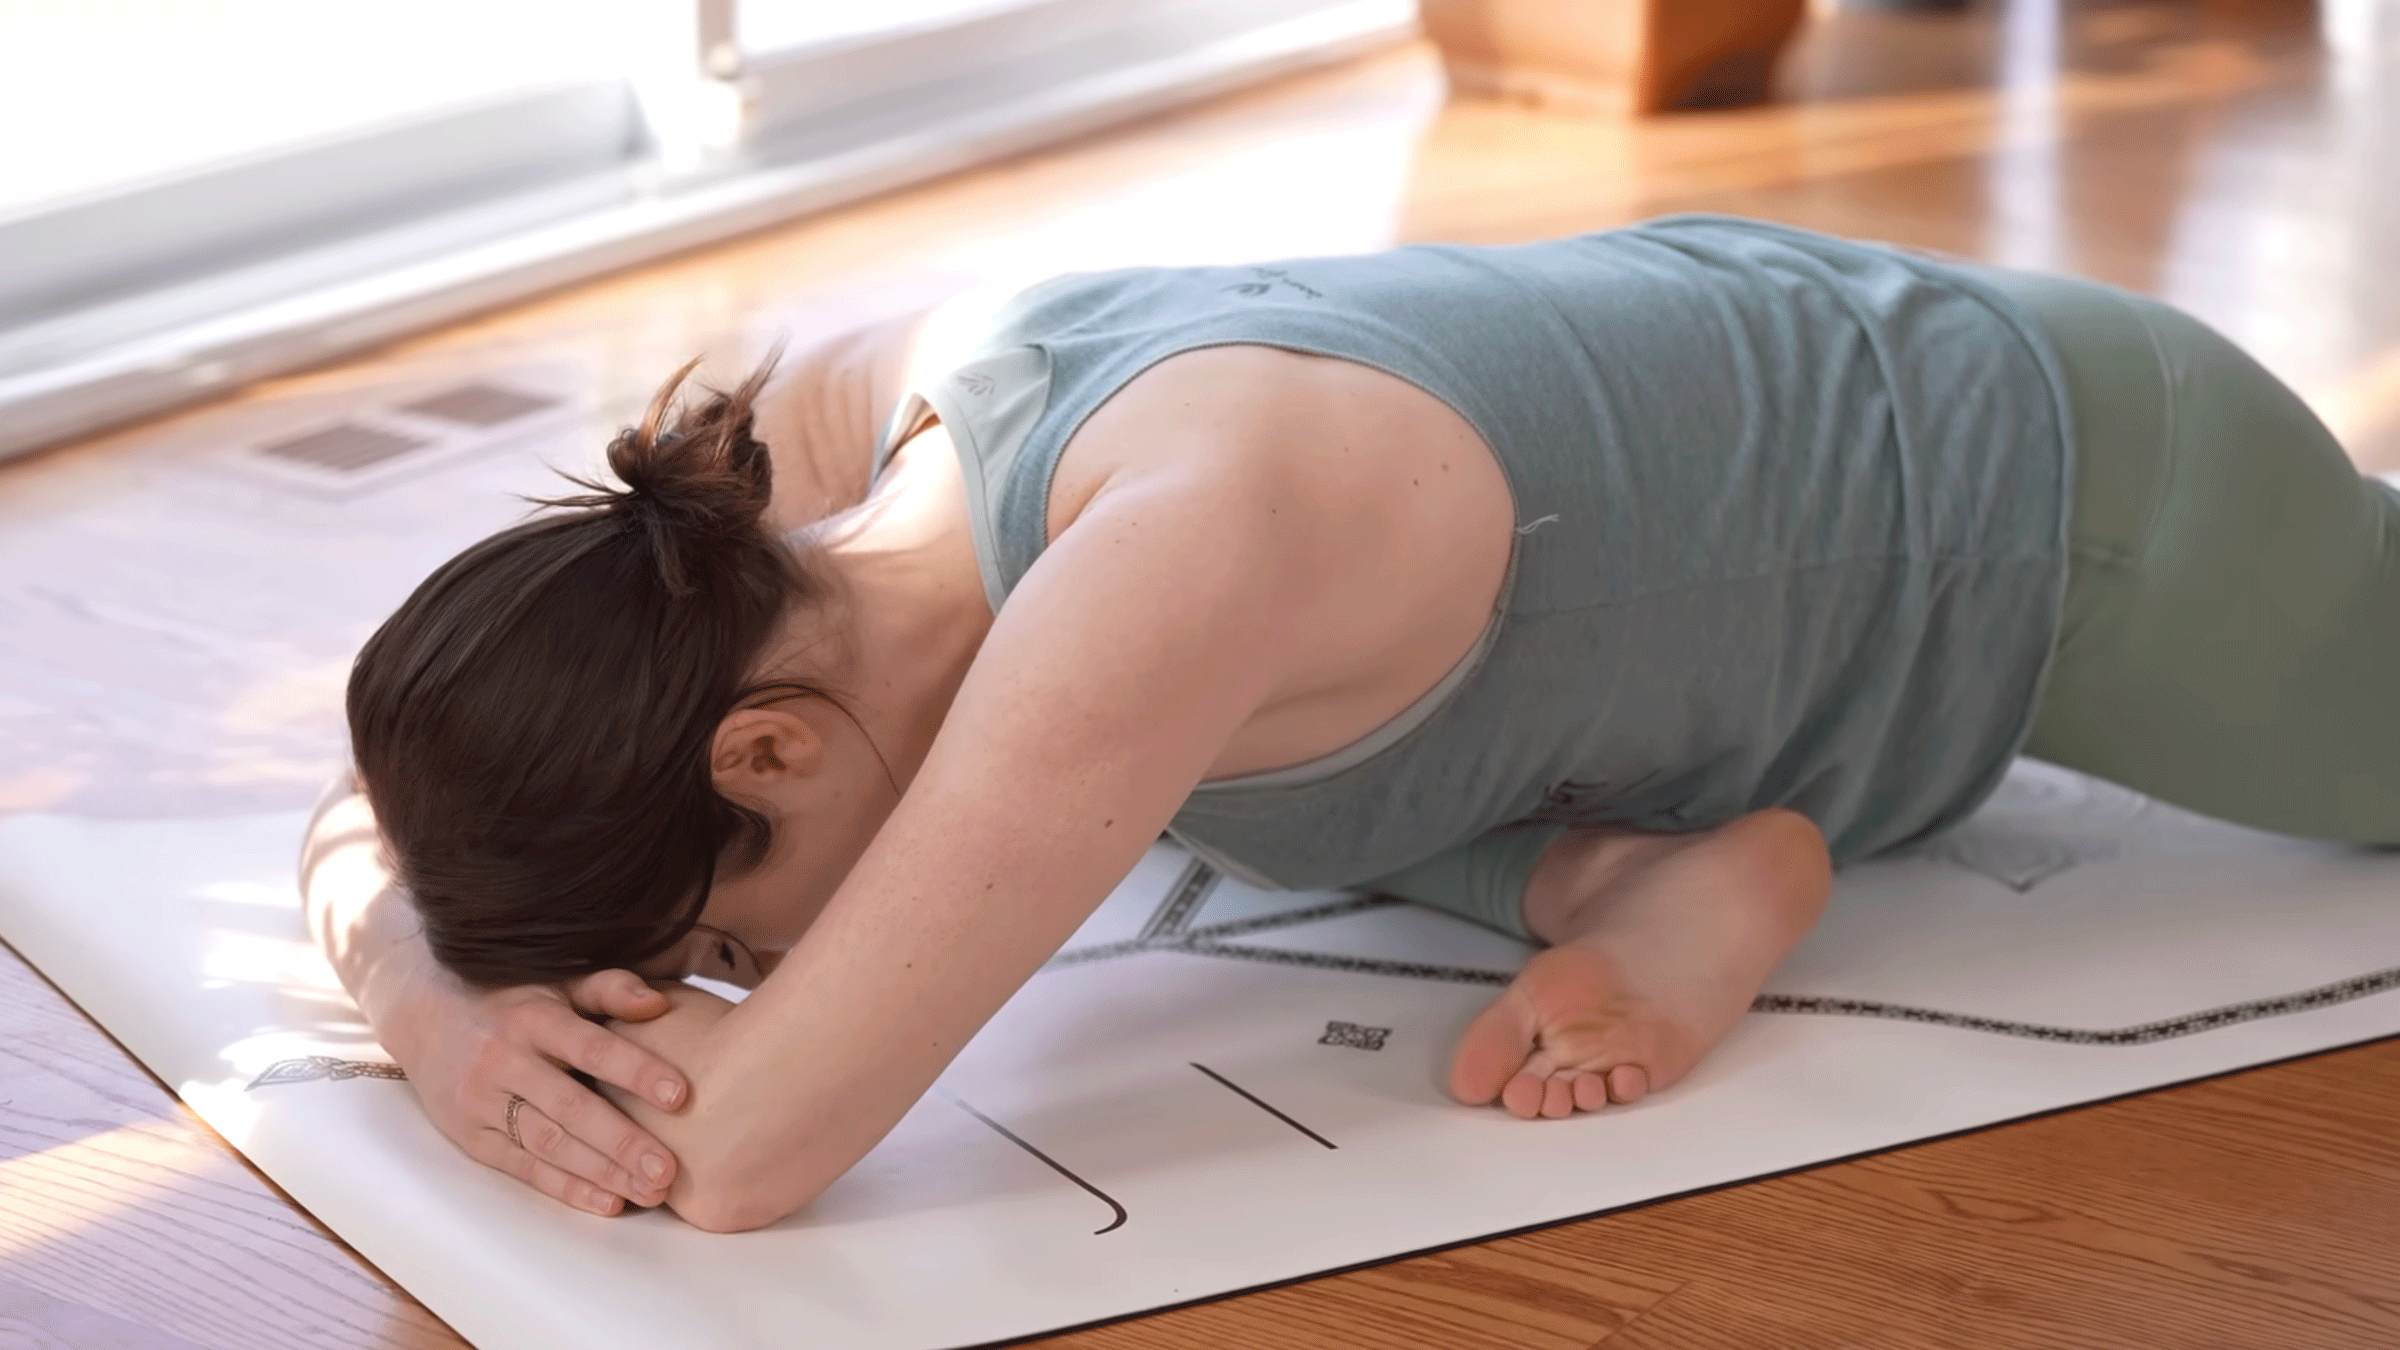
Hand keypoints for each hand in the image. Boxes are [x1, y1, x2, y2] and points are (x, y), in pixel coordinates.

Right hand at [382, 966, 690, 1215]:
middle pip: (570, 1108)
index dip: (635, 1071)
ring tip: (651, 1193)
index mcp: (534, 1018)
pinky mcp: (470, 1137)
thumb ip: (609, 988)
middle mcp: (505, 1061)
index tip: (680, 1095)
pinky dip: (565, 1187)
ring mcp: (482, 1102)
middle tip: (668, 1172)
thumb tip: (658, 1003)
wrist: (422, 1012)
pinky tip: (607, 1202)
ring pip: (548, 1144)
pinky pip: (522, 1167)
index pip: (590, 1048)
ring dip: (601, 1173)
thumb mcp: (556, 980)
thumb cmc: (512, 996)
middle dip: (621, 1143)